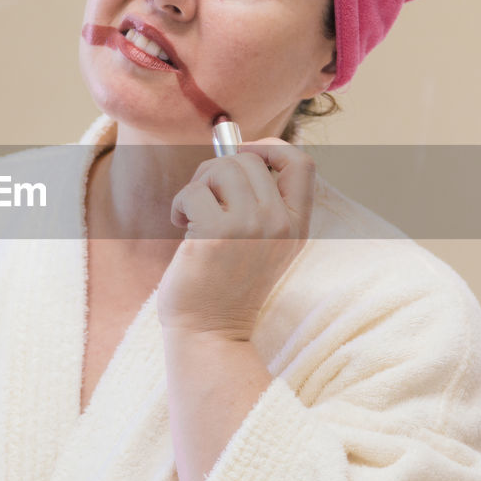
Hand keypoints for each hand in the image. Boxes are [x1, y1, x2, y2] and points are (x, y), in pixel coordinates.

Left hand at [159, 138, 315, 342]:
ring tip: (192, 212)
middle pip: (250, 159)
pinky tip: (180, 224)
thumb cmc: (225, 284)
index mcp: (296, 225)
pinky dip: (180, 203)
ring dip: (198, 184)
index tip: (244, 155)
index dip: (271, 148)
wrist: (211, 333)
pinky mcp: (216, 235)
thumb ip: (258, 201)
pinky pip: (193, 191)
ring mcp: (250, 228)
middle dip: (217, 169)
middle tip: (203, 196)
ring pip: (221, 168)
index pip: (301, 162)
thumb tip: (234, 147)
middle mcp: (279, 224)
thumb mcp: (260, 242)